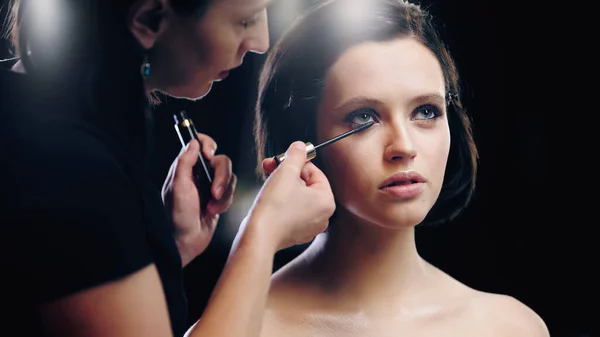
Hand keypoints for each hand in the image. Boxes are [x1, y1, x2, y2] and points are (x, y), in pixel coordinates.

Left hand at [162, 134, 236, 266]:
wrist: (184, 242)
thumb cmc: (176, 217)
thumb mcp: (178, 187)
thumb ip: (185, 162)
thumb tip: (193, 142)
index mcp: (187, 168)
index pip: (200, 144)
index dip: (208, 145)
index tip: (209, 155)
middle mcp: (199, 174)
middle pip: (221, 161)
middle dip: (221, 178)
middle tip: (213, 192)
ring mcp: (210, 186)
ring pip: (229, 178)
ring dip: (223, 194)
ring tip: (211, 208)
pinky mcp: (219, 199)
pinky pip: (231, 192)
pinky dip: (225, 203)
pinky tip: (214, 212)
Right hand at [240, 141, 335, 251]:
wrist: (258, 235)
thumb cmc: (274, 207)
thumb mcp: (286, 172)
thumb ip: (296, 155)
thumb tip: (300, 146)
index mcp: (327, 201)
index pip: (314, 172)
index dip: (296, 162)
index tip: (283, 159)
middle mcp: (323, 216)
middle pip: (306, 184)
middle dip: (287, 174)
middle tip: (272, 167)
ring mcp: (310, 227)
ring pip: (298, 197)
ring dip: (283, 186)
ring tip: (268, 182)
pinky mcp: (296, 233)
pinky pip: (292, 211)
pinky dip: (282, 203)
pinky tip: (270, 200)